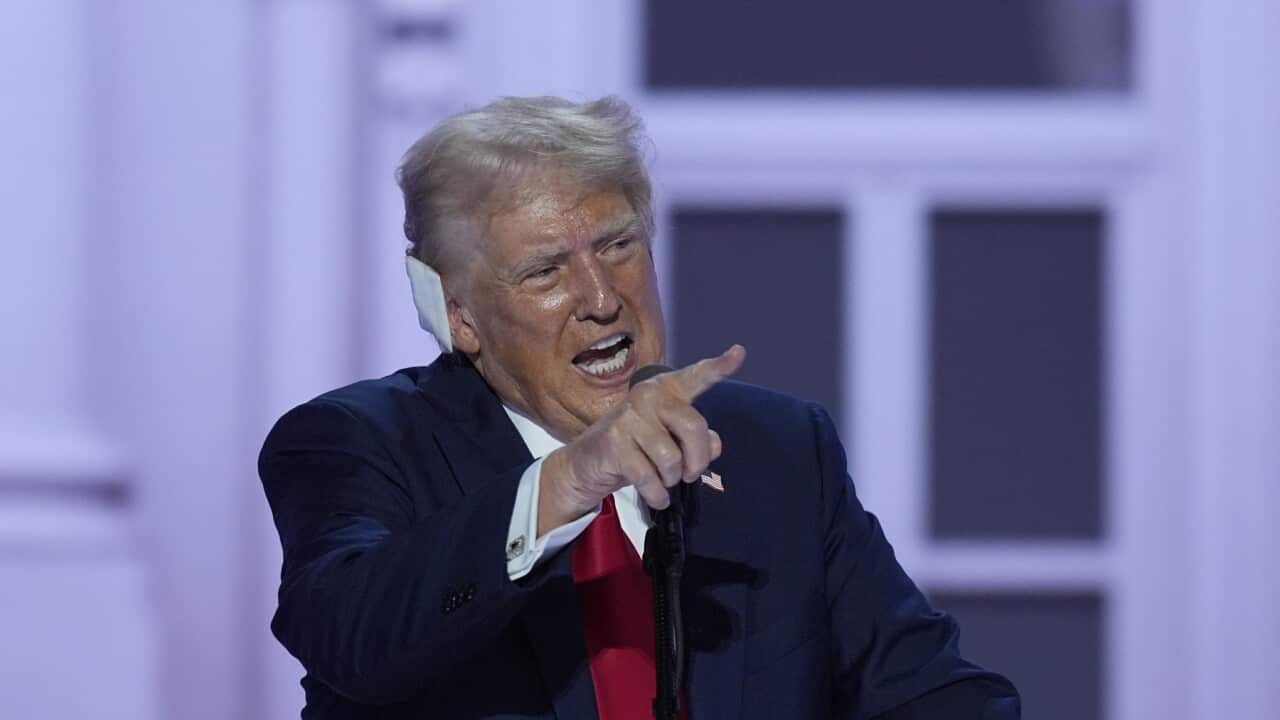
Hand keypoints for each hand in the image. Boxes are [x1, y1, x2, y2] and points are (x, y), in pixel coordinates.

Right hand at [538, 344, 745, 533]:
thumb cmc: (637, 448)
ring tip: (663, 480)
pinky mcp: (614, 442)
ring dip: (672, 480)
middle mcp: (648, 395)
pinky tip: (657, 496)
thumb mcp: (671, 442)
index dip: (720, 367)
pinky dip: (658, 494)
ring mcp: (629, 417)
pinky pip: (650, 478)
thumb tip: (713, 444)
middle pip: (694, 428)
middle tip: (689, 474)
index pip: (696, 376)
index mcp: (666, 390)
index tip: (739, 353)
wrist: (588, 462)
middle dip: (697, 461)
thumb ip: (698, 441)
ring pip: (671, 459)